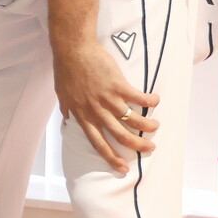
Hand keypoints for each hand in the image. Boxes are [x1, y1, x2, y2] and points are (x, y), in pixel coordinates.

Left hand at [53, 39, 158, 173]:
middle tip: (150, 148)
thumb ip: (67, 108)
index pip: (97, 143)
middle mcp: (96, 111)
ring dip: (147, 126)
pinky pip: (138, 98)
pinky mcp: (118, 85)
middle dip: (137, 145)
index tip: (123, 168)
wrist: (72, 49)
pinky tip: (156, 100)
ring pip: (132, 120)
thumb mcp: (62, 94)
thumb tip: (68, 118)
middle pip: (120, 136)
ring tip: (156, 126)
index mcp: (83, 115)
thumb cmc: (66, 70)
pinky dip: (149, 101)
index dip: (111, 157)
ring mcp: (107, 99)